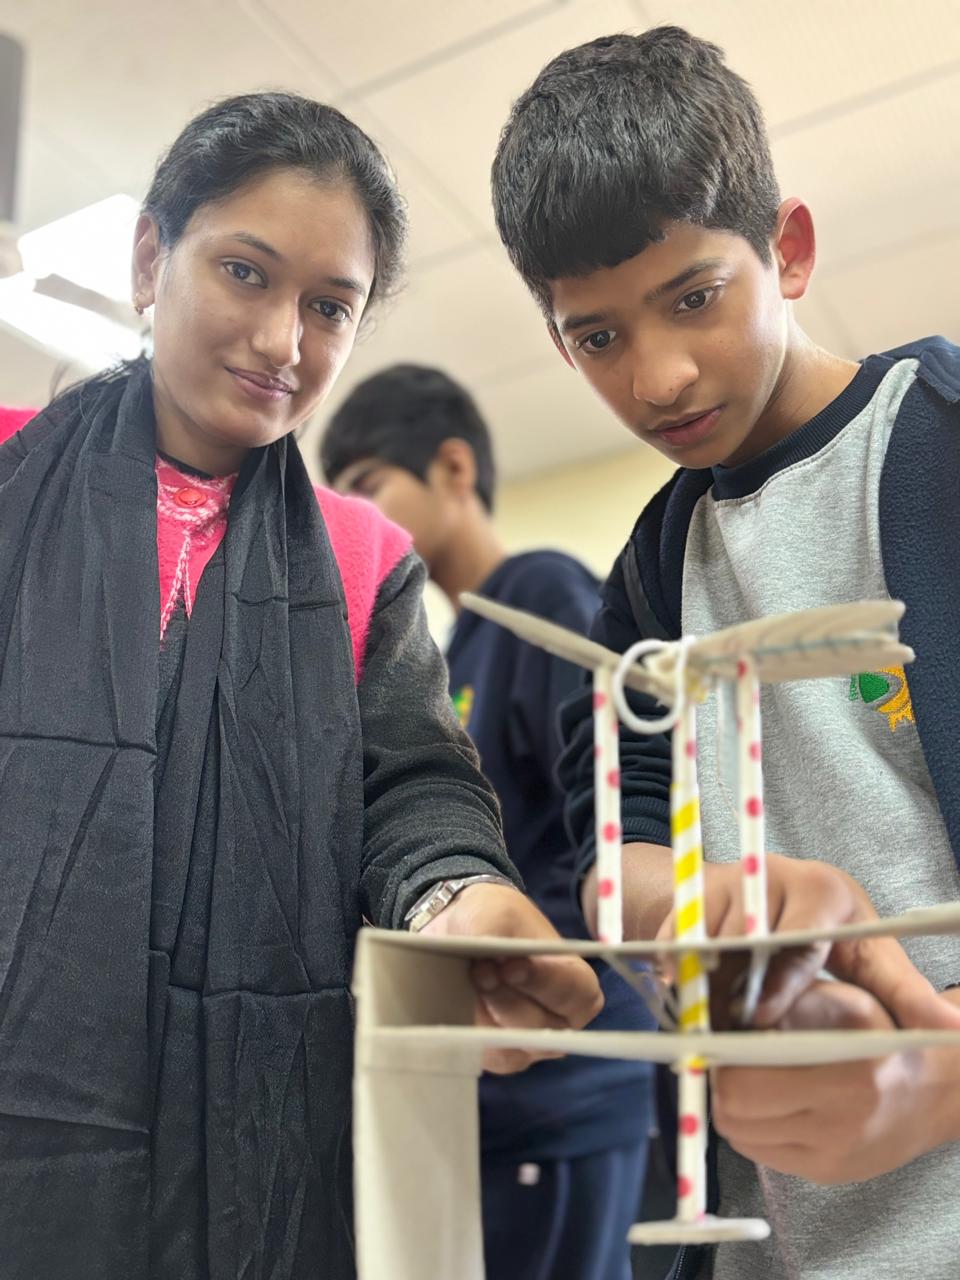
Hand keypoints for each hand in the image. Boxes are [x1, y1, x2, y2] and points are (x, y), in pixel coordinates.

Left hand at [421, 883, 603, 1073]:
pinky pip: (485, 1057)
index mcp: (576, 983)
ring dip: (483, 1017)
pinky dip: (468, 1033)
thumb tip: (494, 961)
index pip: (575, 994)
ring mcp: (530, 1044)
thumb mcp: (497, 913)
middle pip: (538, 1028)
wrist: (460, 932)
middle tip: (479, 970)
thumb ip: (499, 933)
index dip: (543, 983)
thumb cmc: (494, 919)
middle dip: (504, 998)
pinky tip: (457, 1007)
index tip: (510, 966)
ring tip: (466, 985)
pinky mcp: (499, 1054)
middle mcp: (559, 1021)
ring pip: (510, 1047)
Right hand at [656, 854, 951, 1029]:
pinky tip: (685, 999)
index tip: (765, 1016)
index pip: (798, 936)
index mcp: (822, 890)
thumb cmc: (828, 929)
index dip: (780, 979)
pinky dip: (675, 972)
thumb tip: (954, 1031)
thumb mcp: (870, 956)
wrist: (765, 889)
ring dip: (705, 986)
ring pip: (705, 940)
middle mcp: (770, 875)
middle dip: (737, 989)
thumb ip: (906, 995)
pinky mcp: (690, 892)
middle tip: (733, 1029)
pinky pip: (673, 938)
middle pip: (747, 940)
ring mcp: (726, 880)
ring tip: (712, 1022)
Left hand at [712, 979, 959, 1183]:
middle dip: (720, 1084)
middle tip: (725, 1058)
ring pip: (741, 1138)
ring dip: (734, 1107)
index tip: (716, 1041)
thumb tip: (725, 1015)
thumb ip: (785, 1004)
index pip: (743, 1086)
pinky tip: (771, 1101)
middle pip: (733, 1116)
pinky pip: (763, 1153)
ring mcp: (833, 1158)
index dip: (719, 1061)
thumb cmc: (886, 1035)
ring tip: (748, 1076)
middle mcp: (840, 1126)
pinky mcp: (828, 1174)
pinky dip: (755, 1127)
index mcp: (846, 1077)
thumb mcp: (843, 1001)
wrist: (937, 1090)